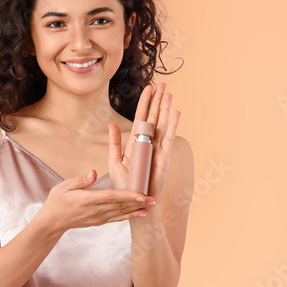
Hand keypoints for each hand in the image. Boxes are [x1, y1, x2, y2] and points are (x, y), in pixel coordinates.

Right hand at [39, 168, 150, 232]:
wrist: (52, 222)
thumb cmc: (57, 201)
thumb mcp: (64, 186)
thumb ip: (80, 180)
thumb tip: (93, 172)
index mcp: (88, 200)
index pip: (112, 197)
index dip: (128, 196)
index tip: (141, 195)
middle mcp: (96, 211)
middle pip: (121, 206)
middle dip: (139, 203)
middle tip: (155, 199)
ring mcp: (98, 218)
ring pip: (121, 213)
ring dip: (138, 210)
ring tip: (152, 206)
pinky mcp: (99, 221)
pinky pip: (117, 219)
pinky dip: (130, 216)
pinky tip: (140, 214)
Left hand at [107, 82, 179, 199]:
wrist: (133, 202)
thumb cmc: (124, 186)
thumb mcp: (115, 162)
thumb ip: (114, 143)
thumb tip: (111, 124)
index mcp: (136, 143)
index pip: (141, 118)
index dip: (144, 103)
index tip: (148, 88)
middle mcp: (148, 144)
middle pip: (154, 117)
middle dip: (158, 101)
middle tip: (163, 84)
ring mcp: (157, 150)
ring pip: (162, 125)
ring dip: (165, 109)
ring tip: (169, 93)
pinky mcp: (163, 158)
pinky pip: (168, 139)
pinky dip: (172, 126)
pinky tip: (175, 113)